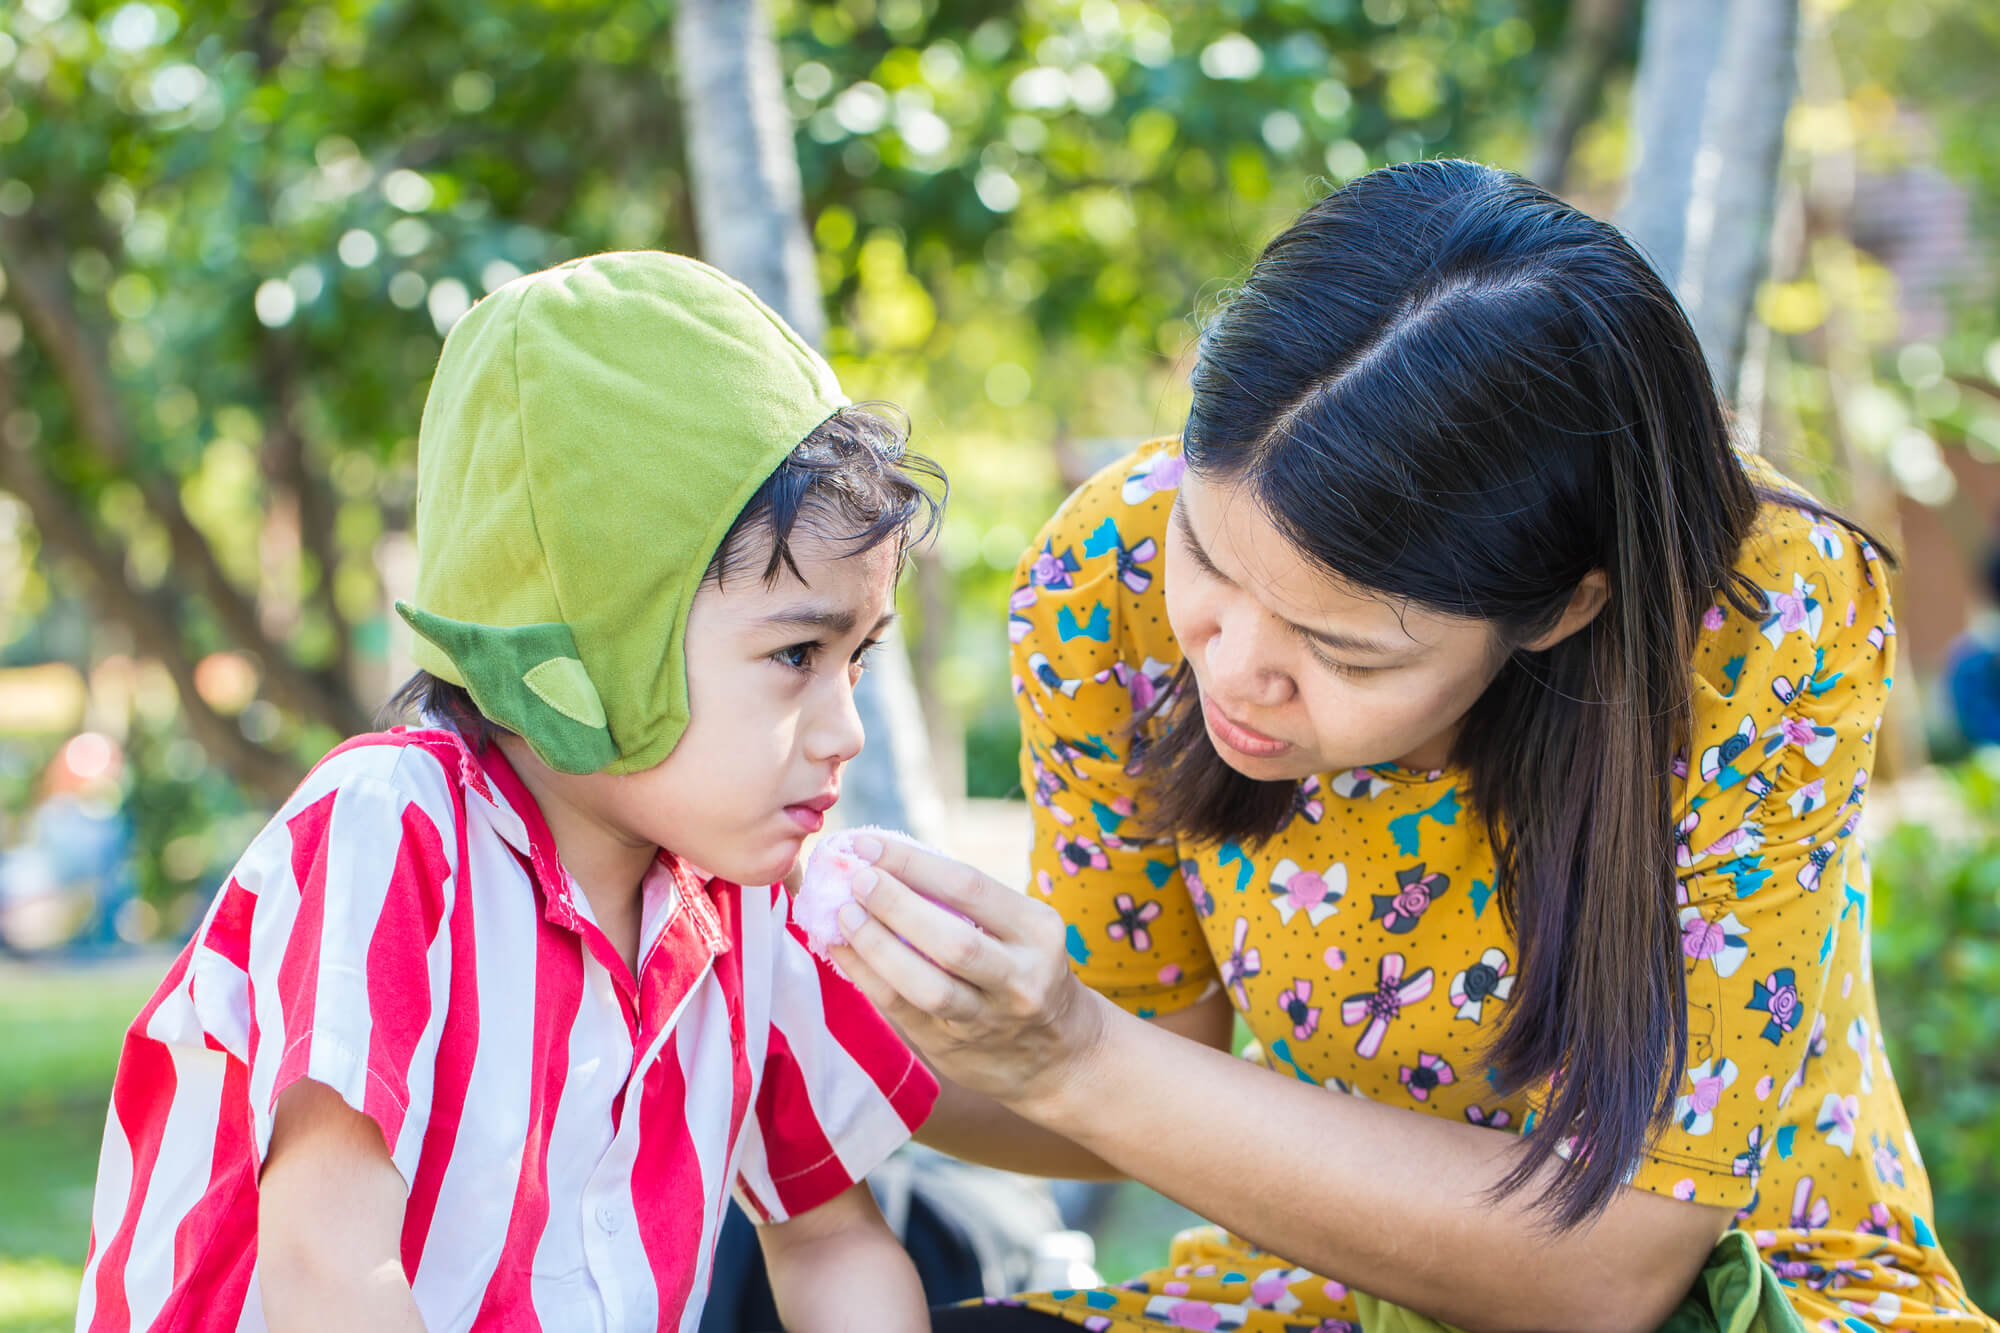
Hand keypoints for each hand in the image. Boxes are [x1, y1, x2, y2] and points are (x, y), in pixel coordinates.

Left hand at [829, 835, 1108, 1112]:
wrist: (1061, 1055)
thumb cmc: (1027, 969)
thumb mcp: (1022, 930)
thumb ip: (967, 904)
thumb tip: (884, 860)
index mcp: (1038, 931)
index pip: (969, 887)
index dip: (912, 863)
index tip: (868, 844)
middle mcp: (1020, 977)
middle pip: (952, 940)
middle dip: (896, 906)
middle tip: (856, 879)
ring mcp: (988, 1018)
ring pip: (927, 986)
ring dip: (877, 947)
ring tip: (844, 916)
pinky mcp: (955, 1047)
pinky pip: (902, 1010)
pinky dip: (865, 976)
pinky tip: (840, 950)